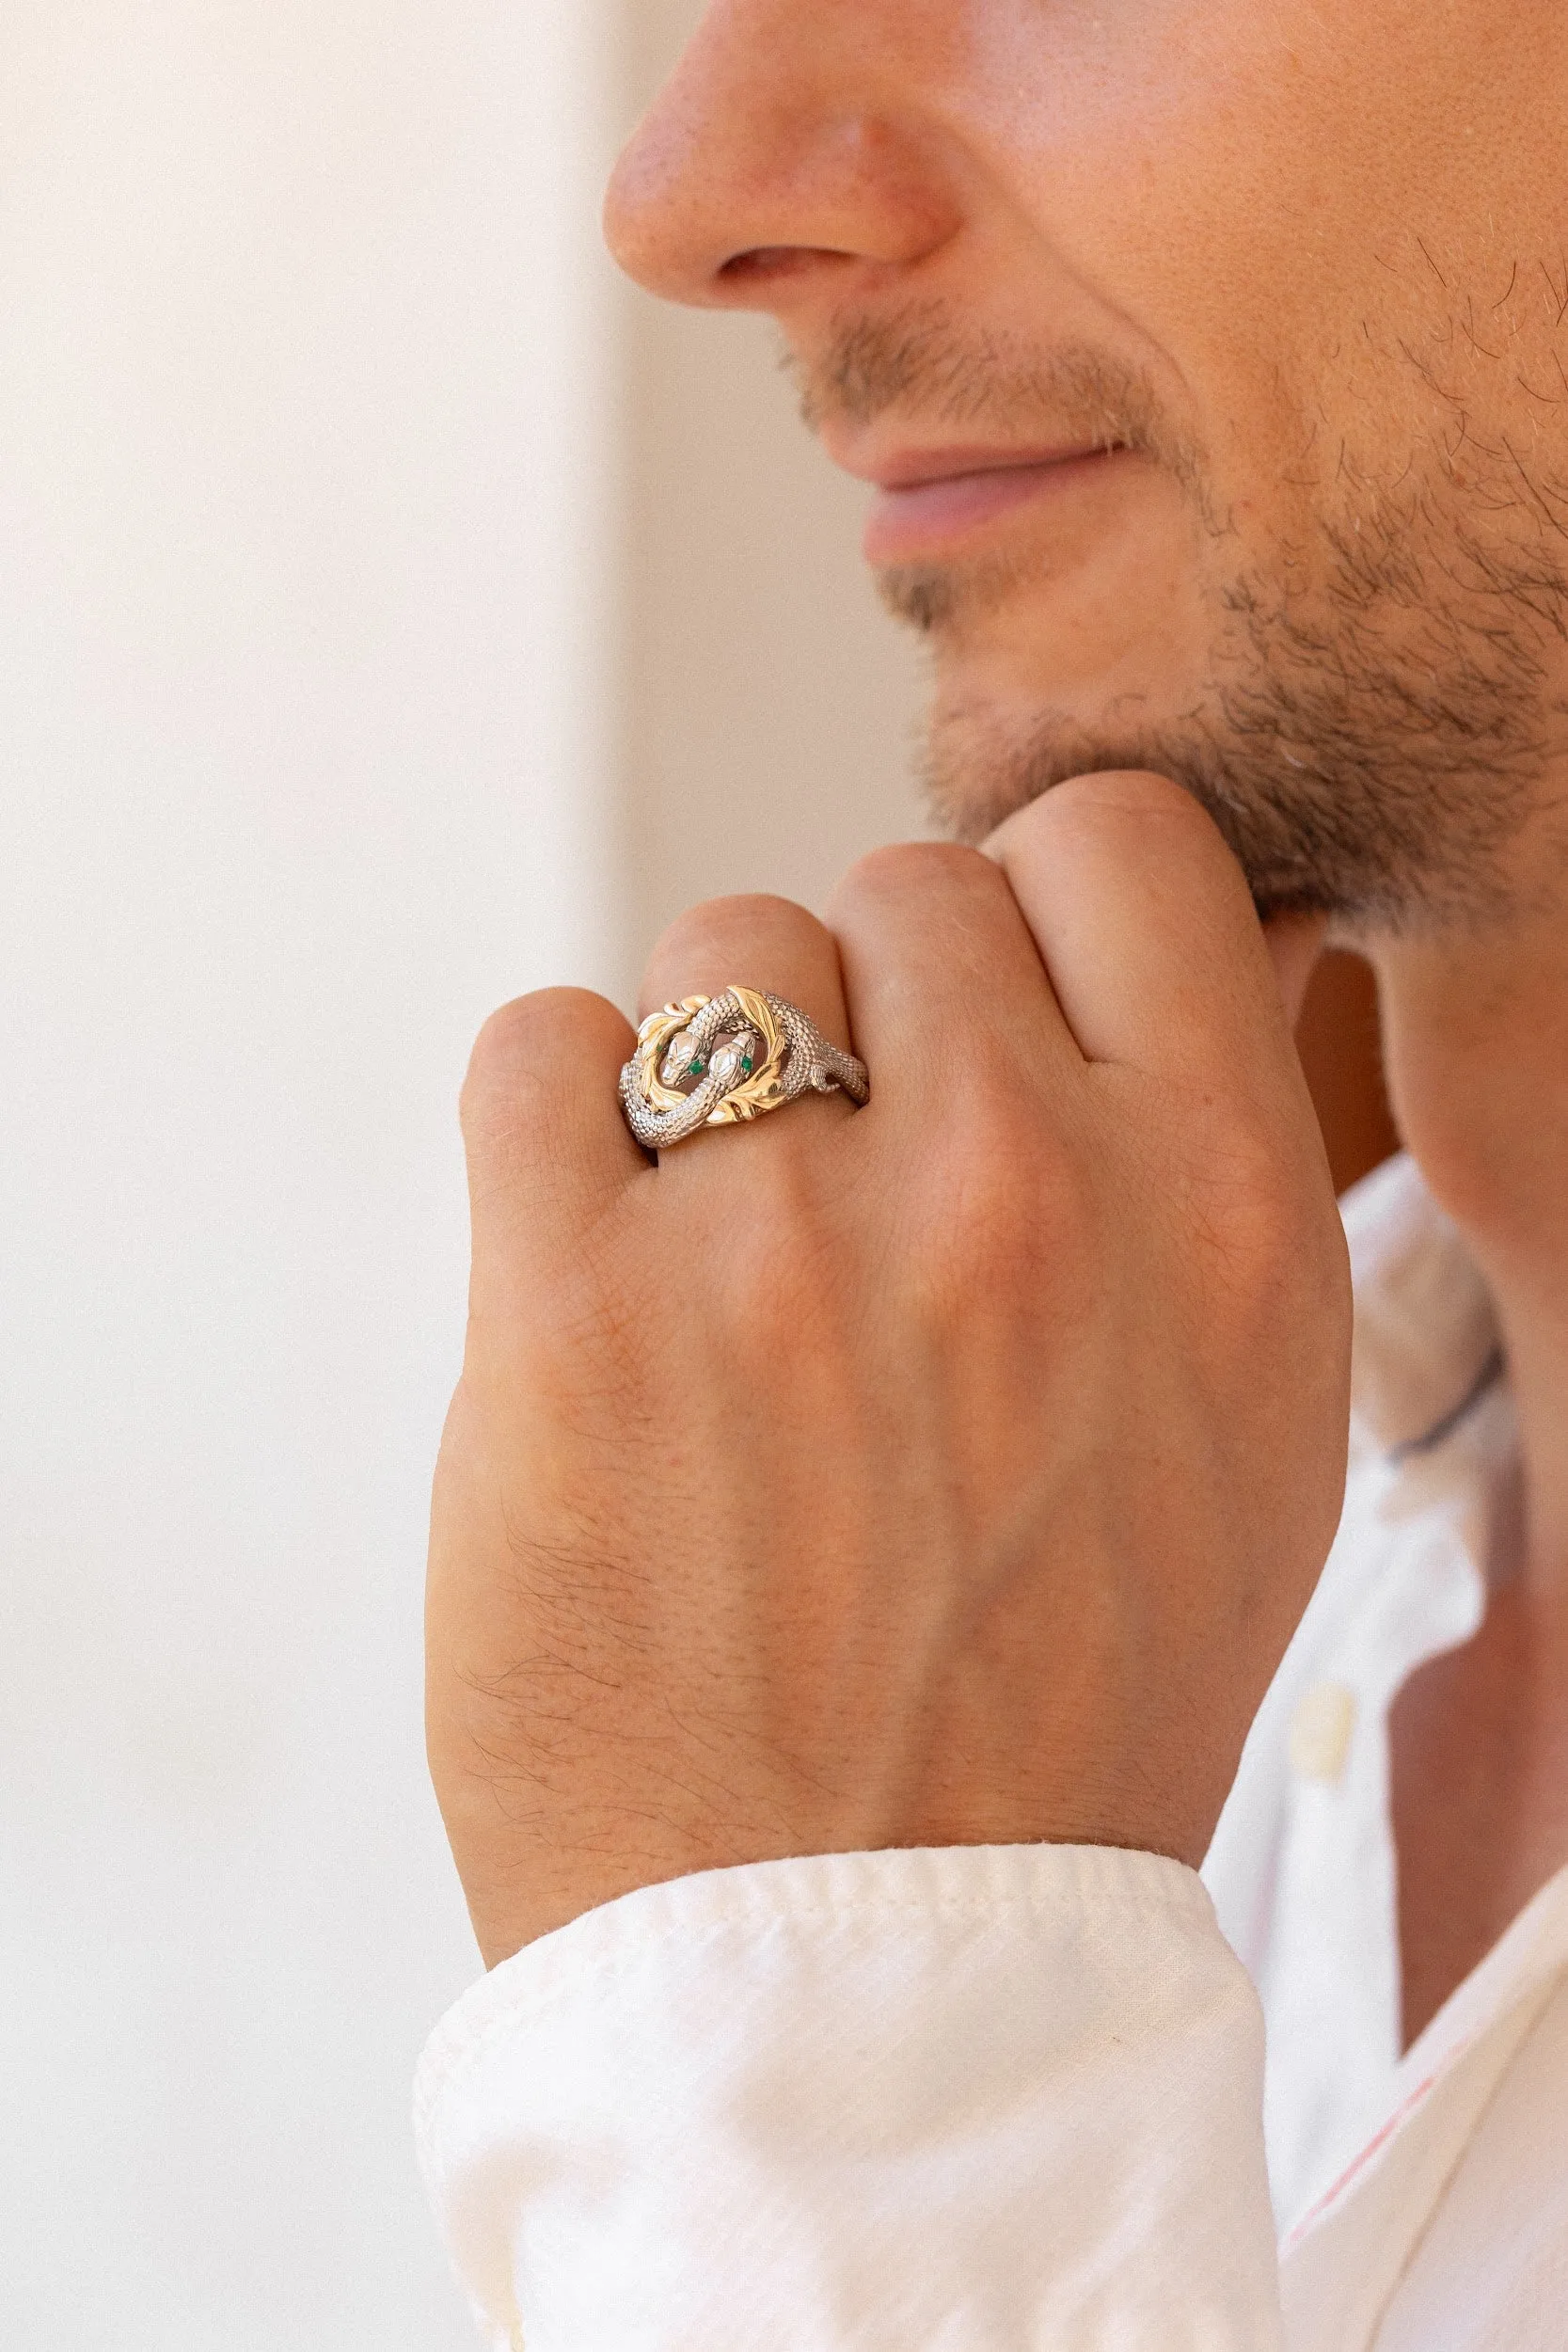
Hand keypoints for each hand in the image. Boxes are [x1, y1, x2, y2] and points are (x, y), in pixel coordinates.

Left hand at [427, 773, 1351, 1965]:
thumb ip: (1202, 1181)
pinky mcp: (571, 1314)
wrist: (862, 1973)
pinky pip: (539, 1048)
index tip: (989, 1016)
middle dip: (873, 1018)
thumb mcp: (1247, 1436)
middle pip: (898, 886)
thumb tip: (1139, 956)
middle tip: (850, 1202)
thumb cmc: (1061, 1702)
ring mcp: (785, 1245)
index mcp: (1217, 1212)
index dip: (1036, 912)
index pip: (1116, 843)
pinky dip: (556, 1126)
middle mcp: (1020, 1195)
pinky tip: (598, 1262)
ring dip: (713, 1080)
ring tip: (727, 1267)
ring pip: (720, 953)